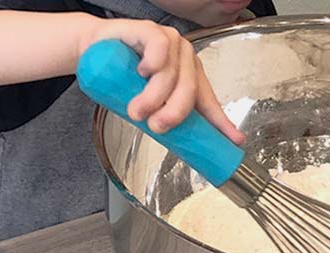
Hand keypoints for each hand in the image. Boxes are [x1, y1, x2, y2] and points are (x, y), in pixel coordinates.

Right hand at [80, 20, 244, 143]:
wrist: (94, 50)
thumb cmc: (122, 77)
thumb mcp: (147, 101)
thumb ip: (162, 116)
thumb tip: (181, 144)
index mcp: (190, 77)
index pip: (208, 101)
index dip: (221, 122)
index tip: (235, 141)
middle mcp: (185, 59)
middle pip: (189, 90)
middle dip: (174, 113)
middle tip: (156, 127)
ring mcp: (170, 43)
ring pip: (171, 74)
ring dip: (154, 97)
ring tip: (136, 111)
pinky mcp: (150, 30)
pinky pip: (159, 48)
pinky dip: (153, 64)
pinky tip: (143, 72)